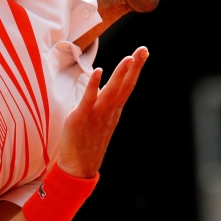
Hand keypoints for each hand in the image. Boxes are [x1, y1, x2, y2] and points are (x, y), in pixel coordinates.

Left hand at [56, 47, 148, 178]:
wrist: (77, 171)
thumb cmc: (87, 146)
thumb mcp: (99, 122)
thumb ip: (103, 105)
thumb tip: (103, 89)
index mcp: (113, 112)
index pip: (127, 86)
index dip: (135, 69)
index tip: (143, 53)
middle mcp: (108, 112)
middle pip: (124, 86)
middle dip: (134, 67)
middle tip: (143, 49)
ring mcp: (96, 116)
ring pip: (111, 92)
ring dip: (120, 74)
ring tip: (129, 58)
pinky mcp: (79, 119)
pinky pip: (88, 101)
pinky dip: (94, 86)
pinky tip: (99, 71)